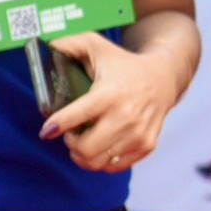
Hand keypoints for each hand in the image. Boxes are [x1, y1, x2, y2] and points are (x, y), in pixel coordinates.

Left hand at [37, 29, 184, 171]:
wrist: (163, 77)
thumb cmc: (123, 63)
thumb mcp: (96, 46)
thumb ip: (69, 43)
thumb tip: (46, 44)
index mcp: (110, 93)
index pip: (78, 116)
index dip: (58, 125)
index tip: (47, 130)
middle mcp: (126, 116)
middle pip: (86, 148)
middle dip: (70, 143)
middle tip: (69, 133)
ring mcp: (138, 134)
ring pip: (97, 162)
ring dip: (82, 154)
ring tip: (82, 140)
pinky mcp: (147, 146)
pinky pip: (114, 166)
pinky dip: (100, 160)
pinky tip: (98, 146)